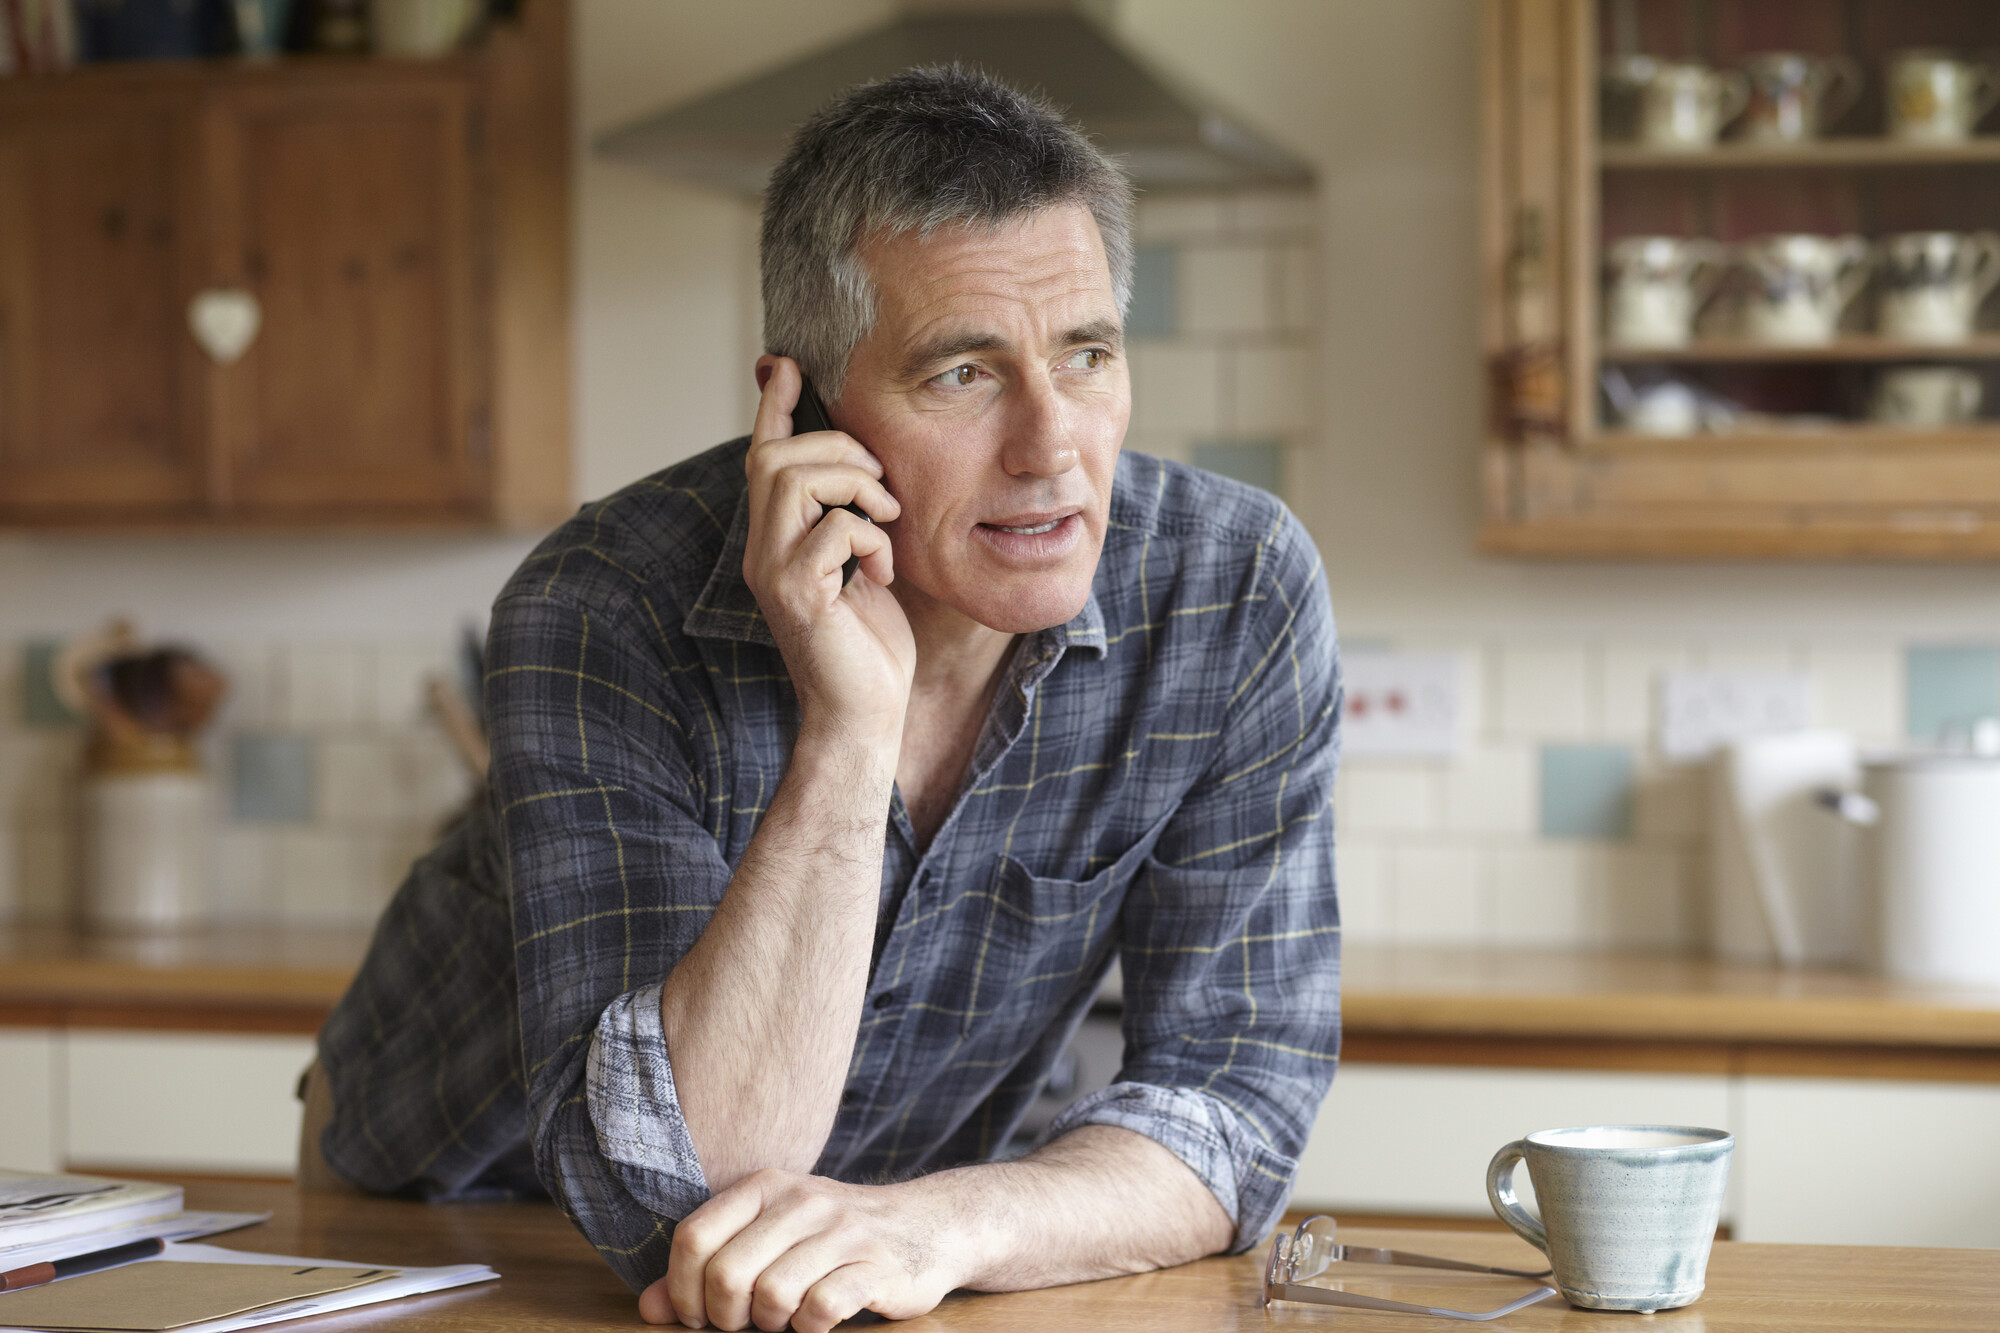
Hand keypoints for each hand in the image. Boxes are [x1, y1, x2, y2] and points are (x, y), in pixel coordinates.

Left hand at [638, 1169, 960, 1332]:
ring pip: (772, 1295)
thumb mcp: (767, 1237)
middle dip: (725, 1317)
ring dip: (770, 1325)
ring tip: (785, 1320)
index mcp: (764, 1186)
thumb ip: (707, 1268)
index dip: (682, 1290)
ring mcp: (842, 1231)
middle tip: (745, 1323)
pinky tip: (818, 1321)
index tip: (698, 1316)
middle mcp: (801, 1200)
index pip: (693, 1237)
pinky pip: (821, 1309)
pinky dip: (810, 1328)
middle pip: (727, 1274)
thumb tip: (649, 1309)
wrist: (926, 1226)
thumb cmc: (831, 1239)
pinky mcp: (876, 1265)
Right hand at [743, 358, 913, 750]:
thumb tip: (864, 468)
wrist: (864, 714)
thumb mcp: (862, 564)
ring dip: (855, 487)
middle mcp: (762, 550)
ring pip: (793, 479)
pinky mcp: (797, 596)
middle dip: (838, 451)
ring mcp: (773, 572)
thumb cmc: (869, 643)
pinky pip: (832, 528)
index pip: (763, 456)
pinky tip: (882, 571)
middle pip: (774, 457)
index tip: (784, 364)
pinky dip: (870, 539)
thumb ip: (851, 518)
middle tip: (880, 489)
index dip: (773, 407)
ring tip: (884, 523)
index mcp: (775, 539)